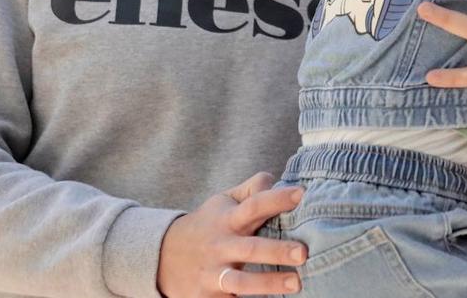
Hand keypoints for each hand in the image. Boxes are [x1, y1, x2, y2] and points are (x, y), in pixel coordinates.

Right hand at [157, 171, 306, 296]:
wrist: (163, 256)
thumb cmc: (208, 224)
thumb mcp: (223, 202)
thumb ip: (251, 189)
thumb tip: (279, 180)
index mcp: (228, 219)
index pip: (254, 205)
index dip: (277, 198)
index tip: (301, 194)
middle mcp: (221, 246)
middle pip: (251, 248)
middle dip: (277, 250)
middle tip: (303, 252)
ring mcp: (212, 273)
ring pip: (241, 281)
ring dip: (268, 283)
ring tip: (297, 283)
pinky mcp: (207, 297)